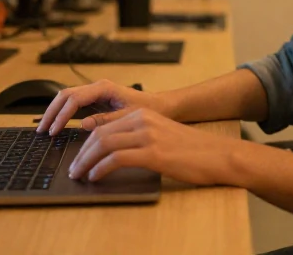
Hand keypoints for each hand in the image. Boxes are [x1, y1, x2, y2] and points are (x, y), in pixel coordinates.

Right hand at [36, 79, 171, 135]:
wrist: (160, 106)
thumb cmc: (148, 110)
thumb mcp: (128, 117)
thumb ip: (105, 120)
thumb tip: (82, 124)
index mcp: (104, 88)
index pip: (74, 99)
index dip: (61, 115)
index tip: (54, 131)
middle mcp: (97, 87)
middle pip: (65, 95)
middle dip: (51, 112)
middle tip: (42, 130)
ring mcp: (95, 93)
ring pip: (66, 98)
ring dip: (54, 112)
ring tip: (45, 128)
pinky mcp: (95, 100)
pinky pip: (73, 104)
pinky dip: (62, 113)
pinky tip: (56, 126)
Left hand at [67, 108, 241, 184]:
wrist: (218, 155)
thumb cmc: (193, 150)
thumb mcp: (162, 135)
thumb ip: (139, 137)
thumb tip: (113, 152)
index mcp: (144, 114)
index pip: (105, 126)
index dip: (86, 143)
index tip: (78, 157)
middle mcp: (143, 120)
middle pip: (100, 134)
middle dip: (82, 153)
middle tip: (73, 169)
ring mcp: (148, 135)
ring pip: (104, 145)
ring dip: (86, 162)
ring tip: (79, 175)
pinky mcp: (153, 152)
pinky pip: (117, 158)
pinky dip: (101, 168)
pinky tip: (96, 177)